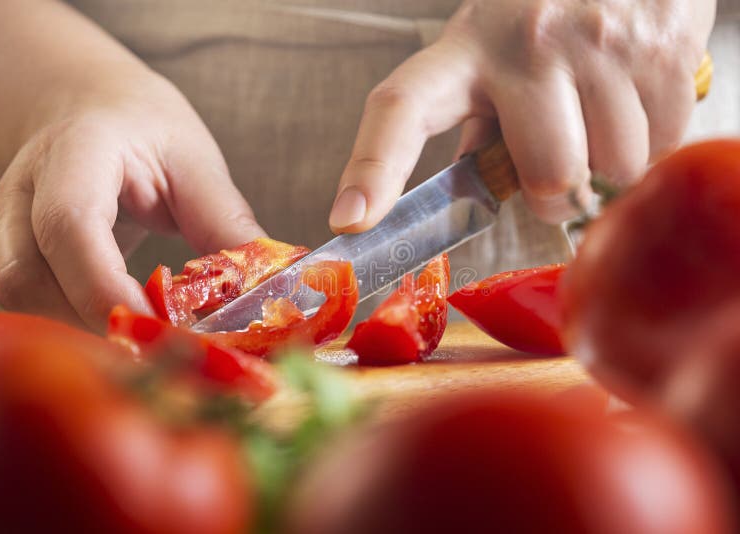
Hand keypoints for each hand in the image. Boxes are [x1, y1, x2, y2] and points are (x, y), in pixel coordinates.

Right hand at [0, 71, 264, 330]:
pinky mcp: (9, 251)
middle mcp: (24, 188)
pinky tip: (118, 333)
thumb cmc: (145, 129)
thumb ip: (225, 222)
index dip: (109, 286)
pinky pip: (27, 304)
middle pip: (28, 275)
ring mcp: (5, 222)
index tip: (159, 327)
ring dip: (79, 332)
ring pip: (20, 299)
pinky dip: (70, 327)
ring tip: (142, 343)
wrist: (86, 106)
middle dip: (94, 323)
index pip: (71, 223)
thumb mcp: (195, 162)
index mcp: (76, 151)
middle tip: (160, 349)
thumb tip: (265, 290)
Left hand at [329, 0, 714, 227]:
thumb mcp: (488, 58)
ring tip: (602, 121)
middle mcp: (525, 43)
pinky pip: (664, 143)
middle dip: (556, 195)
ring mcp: (595, 41)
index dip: (372, 169)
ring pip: (613, 166)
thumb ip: (476, 122)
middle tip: (560, 169)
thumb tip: (468, 189)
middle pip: (545, 175)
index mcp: (461, 54)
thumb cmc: (543, 18)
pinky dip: (653, 146)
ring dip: (610, 166)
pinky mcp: (660, 45)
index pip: (400, 108)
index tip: (349, 220)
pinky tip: (636, 108)